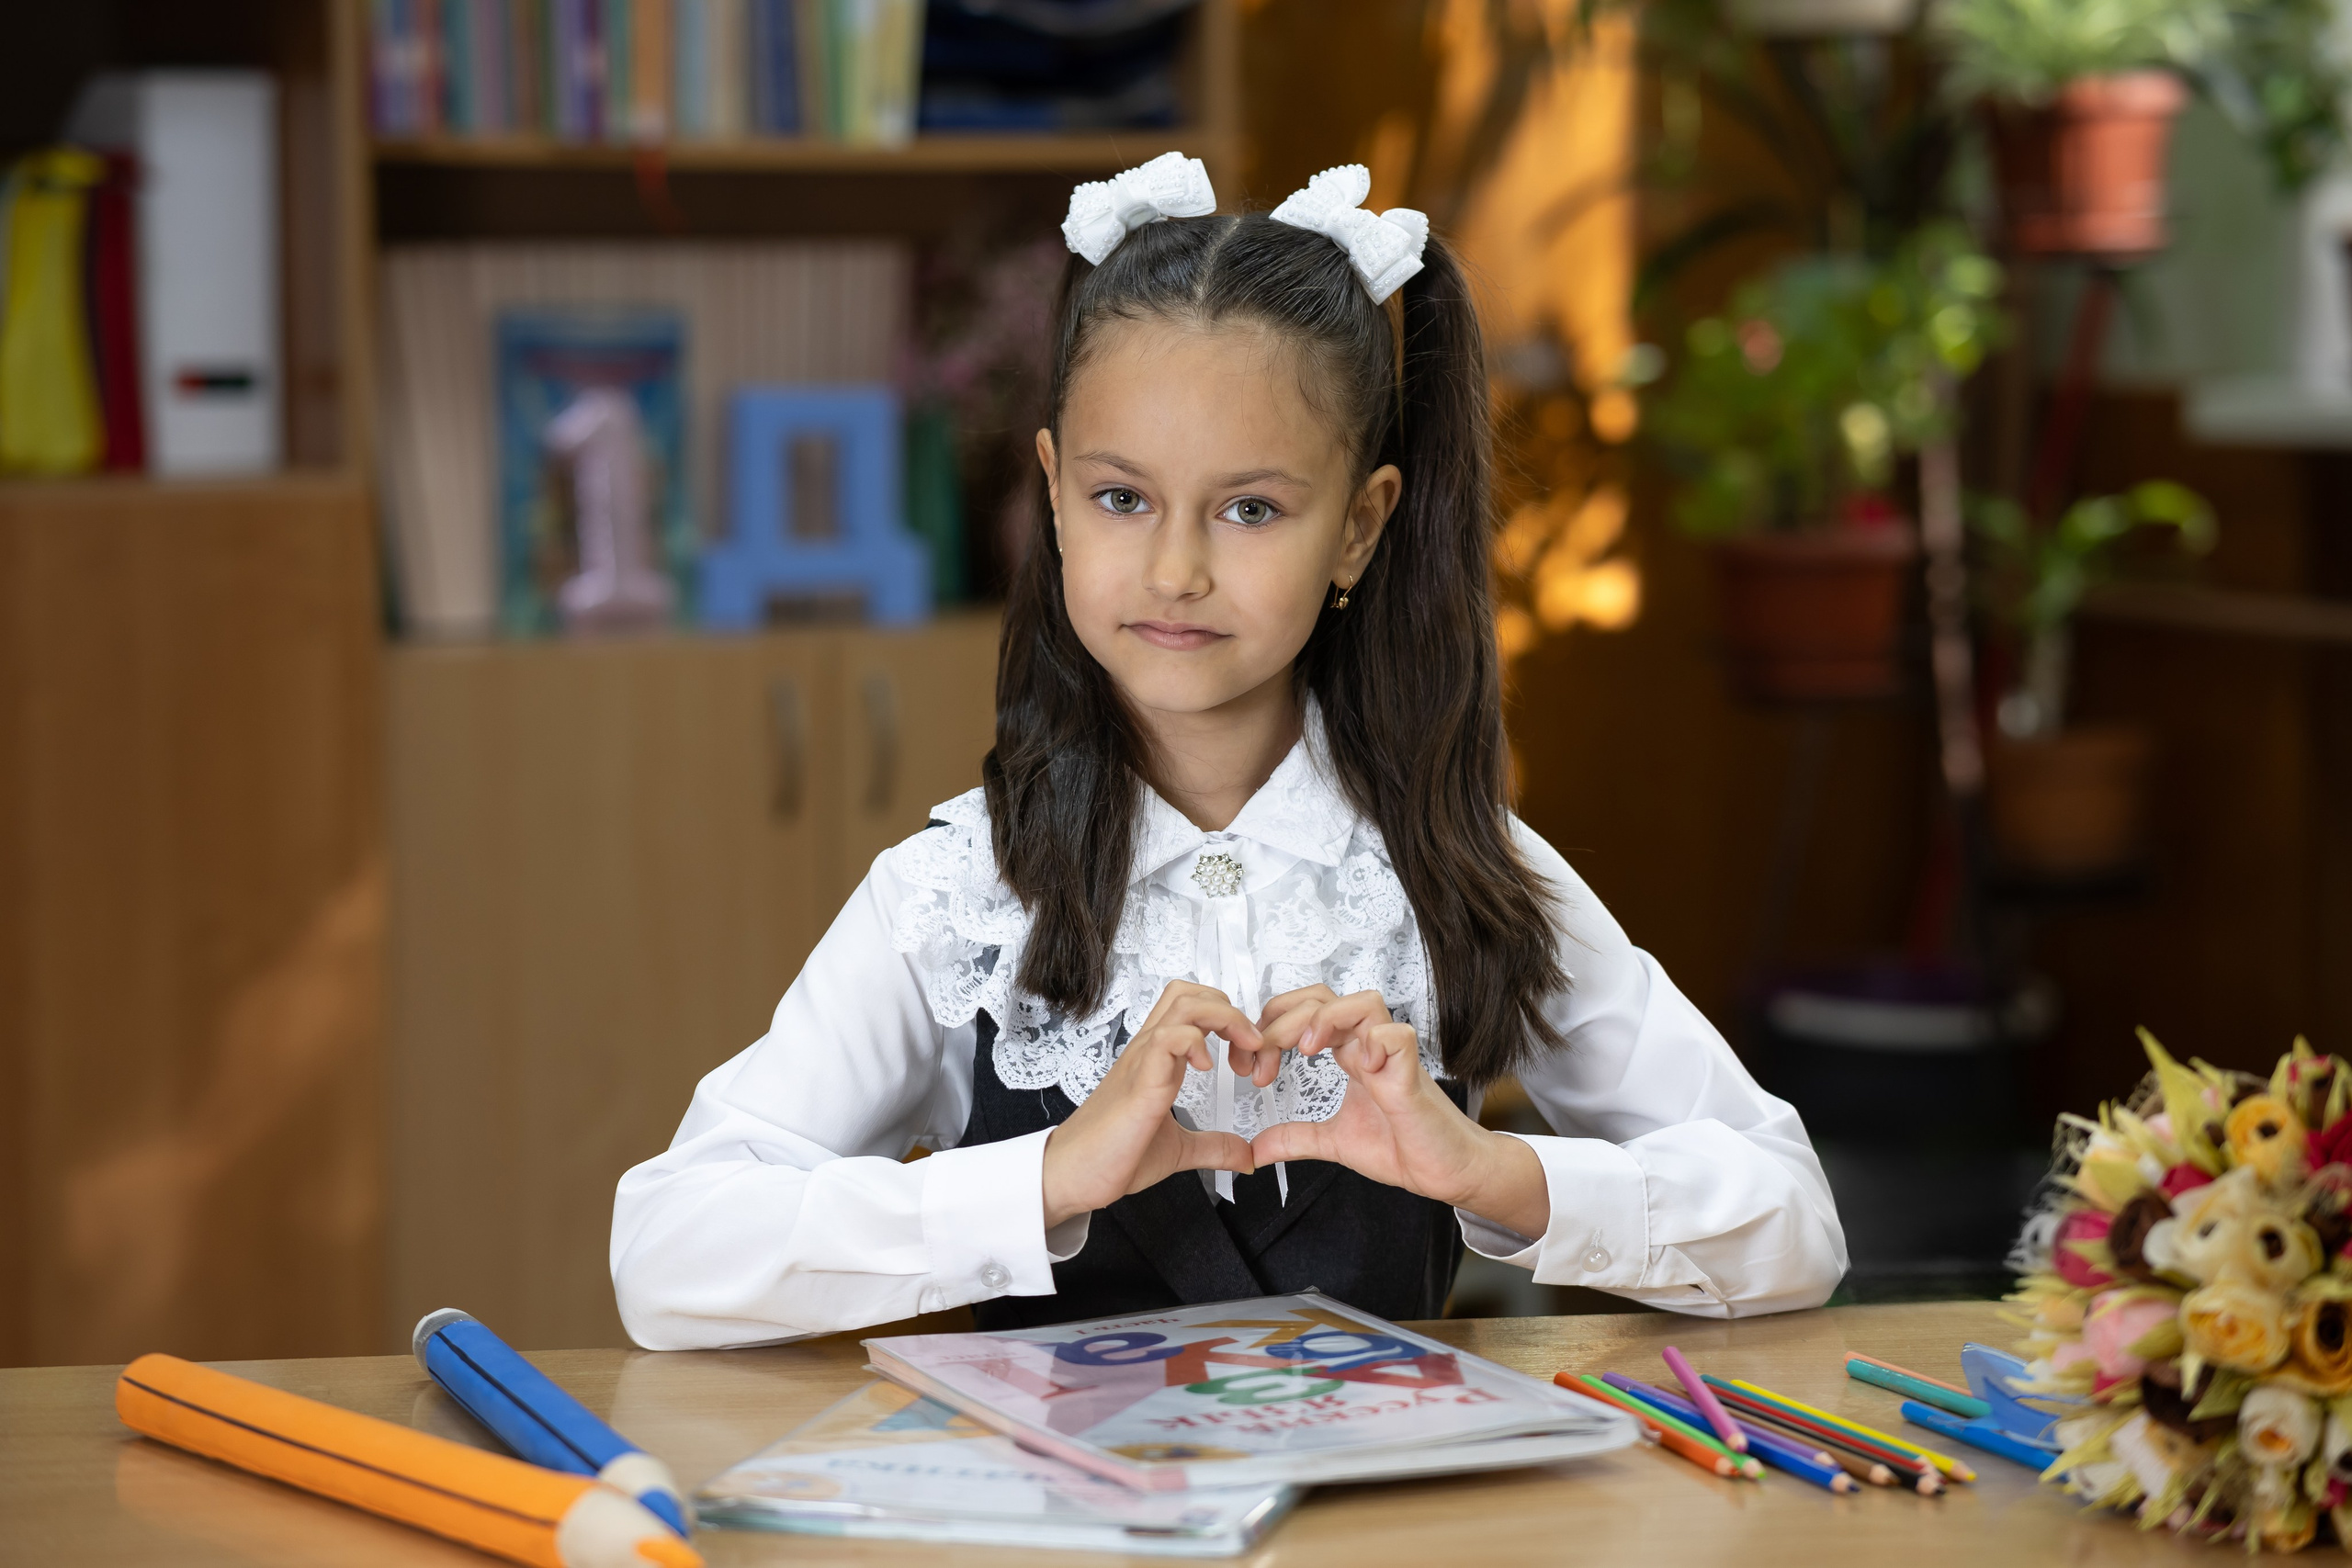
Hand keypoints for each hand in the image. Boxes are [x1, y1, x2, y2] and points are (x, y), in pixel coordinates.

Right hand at [1038, 982, 1263, 1228]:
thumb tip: (1247, 1155)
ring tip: (1240, 1052)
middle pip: (1190, 992)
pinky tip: (1207, 1069)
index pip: (1192, 1006)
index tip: (1249, 1054)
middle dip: (1231, 1009)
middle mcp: (1149, 1052)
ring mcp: (1142, 1062)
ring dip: (1223, 1018)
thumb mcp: (1178, 1150)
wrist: (1071, 1177)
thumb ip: (1213, 1147)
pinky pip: (1167, 1039)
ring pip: (1183, 1004)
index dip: (1229, 1018)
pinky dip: (1195, 1043)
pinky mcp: (1139, 1083)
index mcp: (1157, 1060)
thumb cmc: (1111, 1157)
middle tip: (1252, 1047)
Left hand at [1248, 986, 1549, 1237]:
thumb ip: (1295, 1139)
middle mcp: (1368, 1047)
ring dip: (1326, 1018)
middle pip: (1322, 998)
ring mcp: (1392, 1057)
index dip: (1269, 1028)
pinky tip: (1361, 1068)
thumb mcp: (1333, 1142)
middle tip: (1260, 1063)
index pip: (1304, 1011)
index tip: (1248, 1066)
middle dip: (1281, 1022)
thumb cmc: (1402, 1146)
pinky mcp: (1413, 1076)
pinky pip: (1398, 1036)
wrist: (1446, 1171)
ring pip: (1364, 1001)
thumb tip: (1254, 1149)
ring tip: (1306, 1050)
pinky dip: (1376, 1042)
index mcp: (1348, 1053)